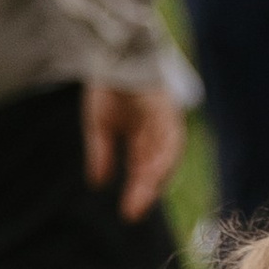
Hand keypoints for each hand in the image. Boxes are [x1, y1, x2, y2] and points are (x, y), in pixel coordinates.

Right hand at [81, 79, 184, 221]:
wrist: (117, 54)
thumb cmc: (109, 88)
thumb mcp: (99, 125)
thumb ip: (101, 154)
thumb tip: (97, 184)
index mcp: (145, 142)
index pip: (143, 174)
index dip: (137, 195)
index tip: (128, 215)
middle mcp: (159, 138)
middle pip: (156, 172)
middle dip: (145, 193)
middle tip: (133, 212)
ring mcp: (167, 126)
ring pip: (165, 160)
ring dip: (153, 179)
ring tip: (141, 196)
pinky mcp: (170, 114)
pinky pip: (170, 141)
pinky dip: (161, 157)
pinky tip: (150, 171)